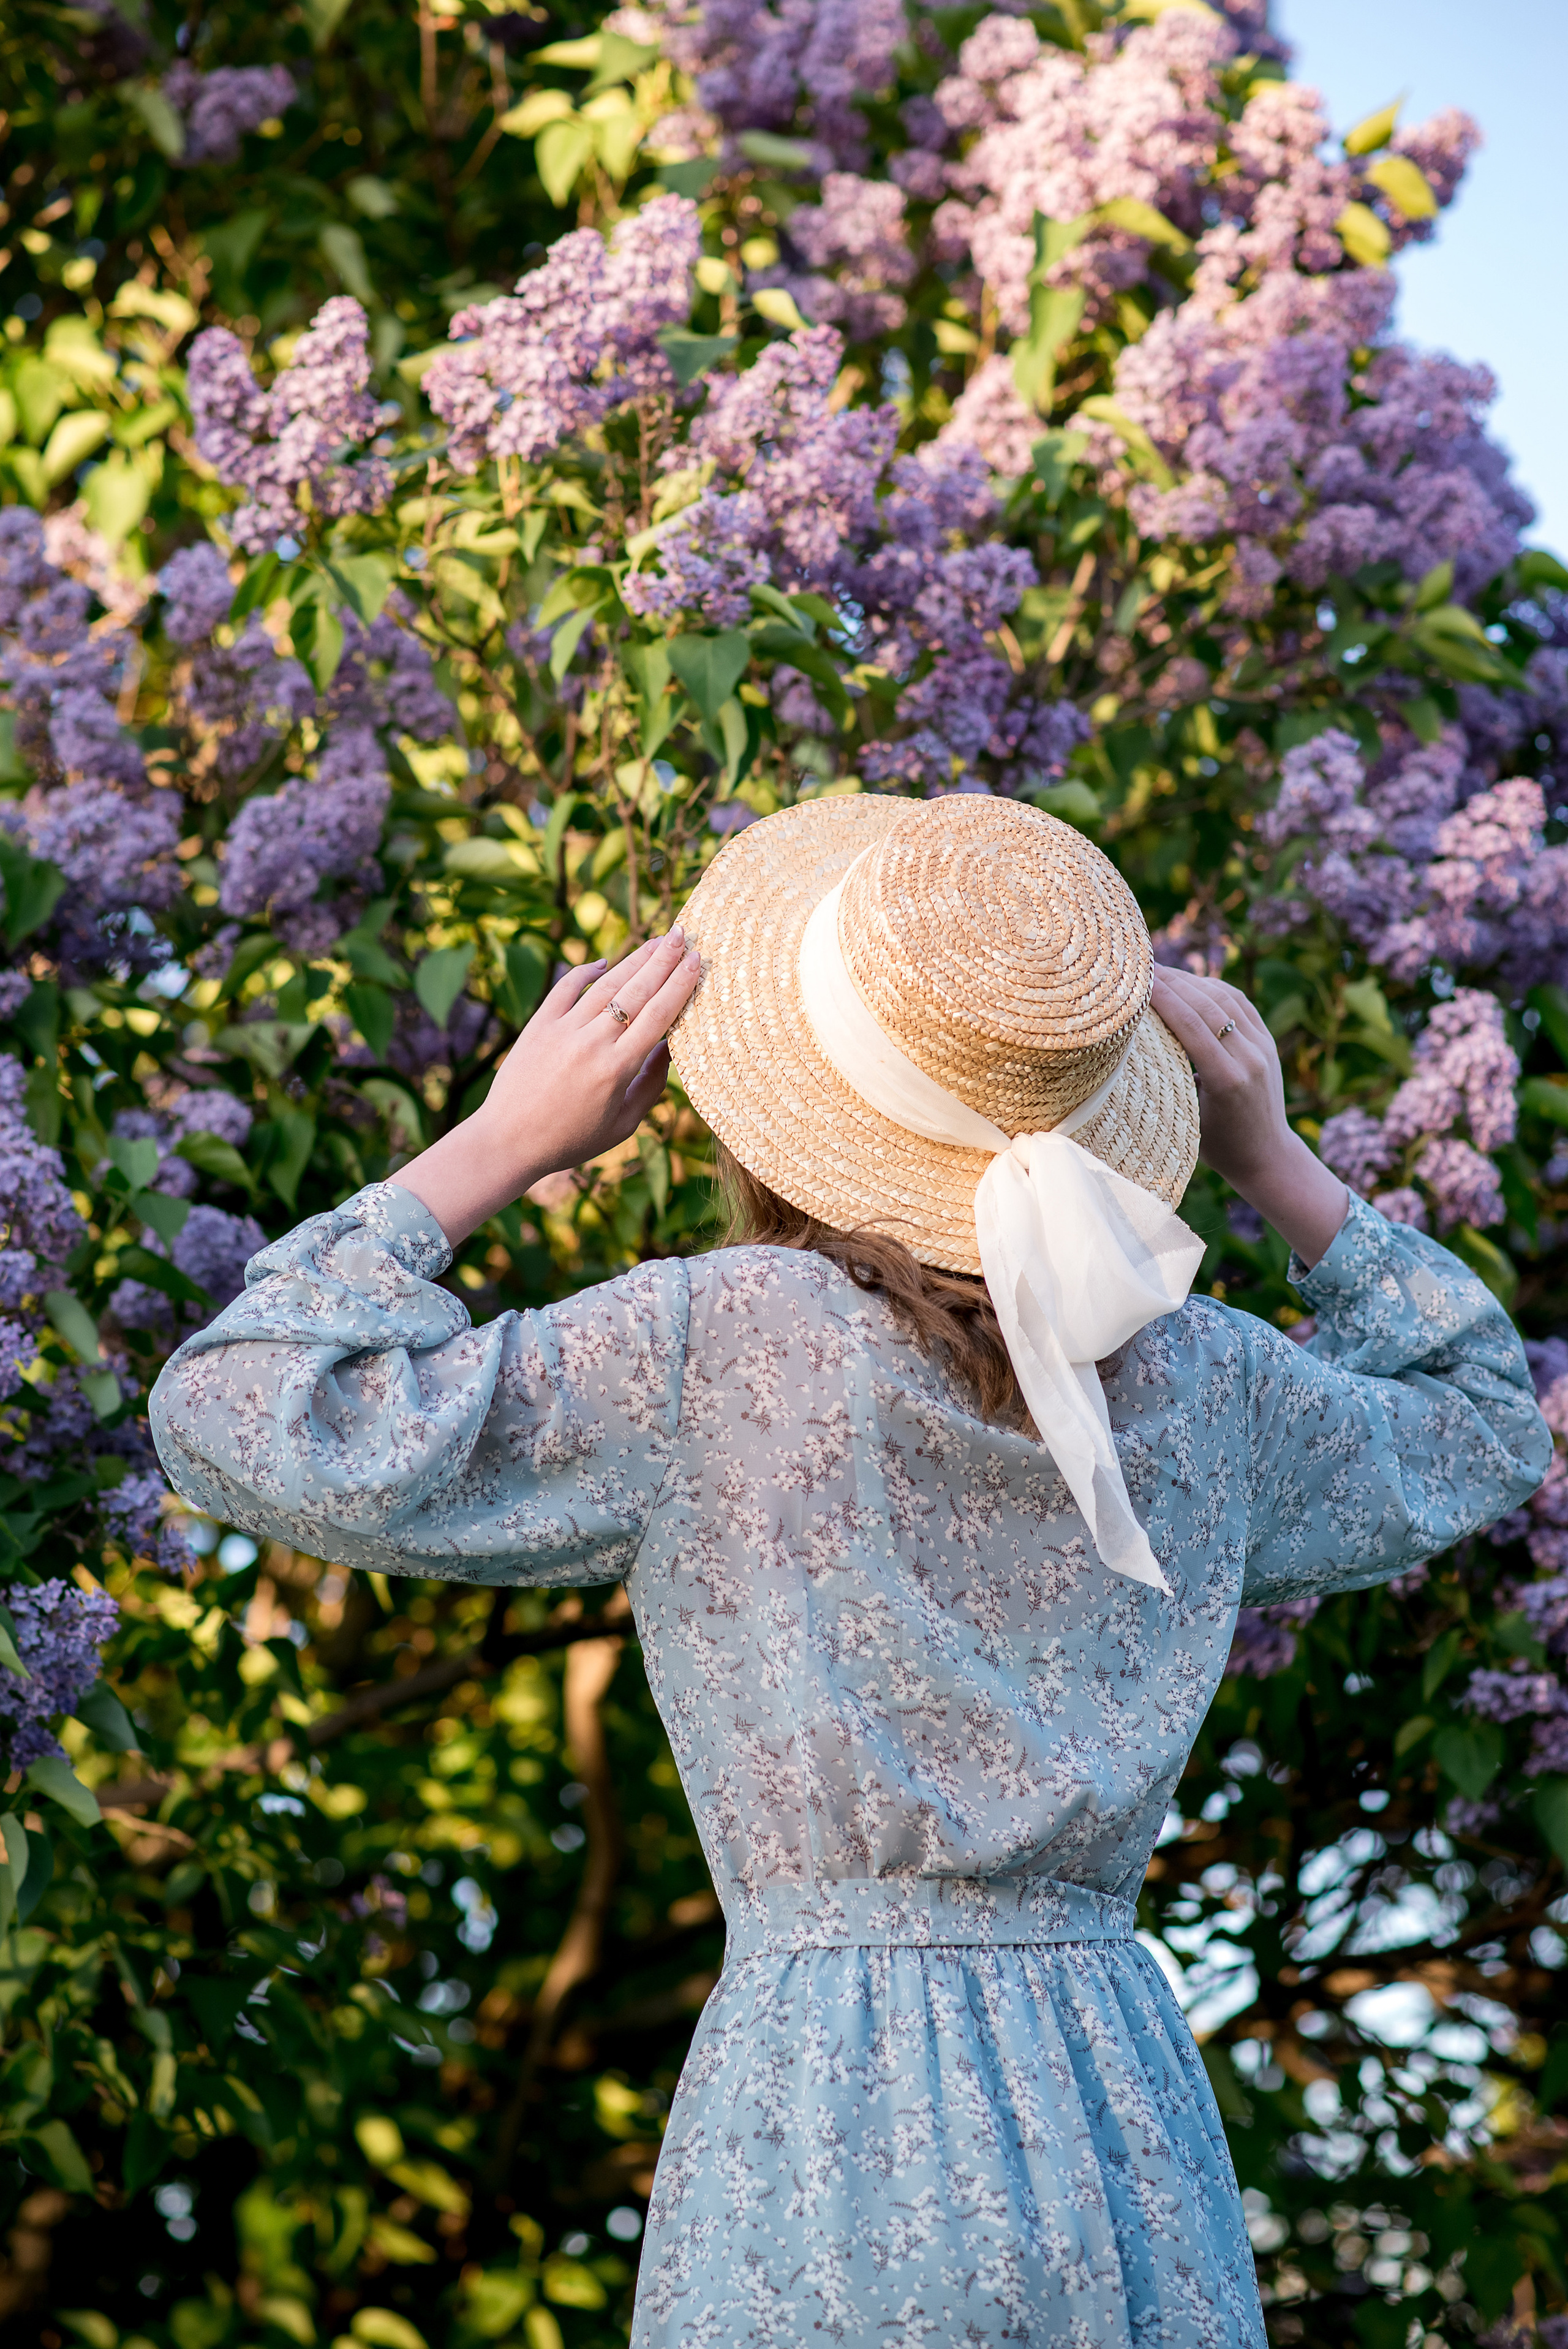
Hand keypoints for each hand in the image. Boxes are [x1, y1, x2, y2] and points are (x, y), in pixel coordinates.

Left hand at [393, 928, 701, 1246]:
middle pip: (636, 991)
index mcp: (616, 1069)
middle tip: (684, 933)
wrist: (507, 1141)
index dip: (680, 985)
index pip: (658, 1017)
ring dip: (634, 959)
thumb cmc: (570, 1141)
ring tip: (658, 940)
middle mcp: (591, 1043)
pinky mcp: (538, 1025)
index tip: (698, 960)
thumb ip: (650, 1085)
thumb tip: (671, 1047)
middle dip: (663, 960)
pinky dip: (585, 972)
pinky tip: (603, 962)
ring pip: (605, 985)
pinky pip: (565, 988)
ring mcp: (562, 1030)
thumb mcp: (622, 1125)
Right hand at [1151, 965, 1347, 1268]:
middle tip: (1140, 966)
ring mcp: (1263, 1047)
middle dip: (1171, 981)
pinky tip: (1190, 983)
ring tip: (1159, 972)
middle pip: (1205, 1004)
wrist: (1268, 1157)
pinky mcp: (1267, 1041)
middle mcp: (1249, 1057)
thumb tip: (1134, 1043)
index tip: (1135, 979)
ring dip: (1190, 980)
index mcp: (1227, 1079)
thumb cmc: (1218, 1148)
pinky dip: (1211, 988)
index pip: (1189, 1024)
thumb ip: (1168, 1080)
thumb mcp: (1186, 1118)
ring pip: (1223, 997)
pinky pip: (1238, 1003)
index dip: (1161, 996)